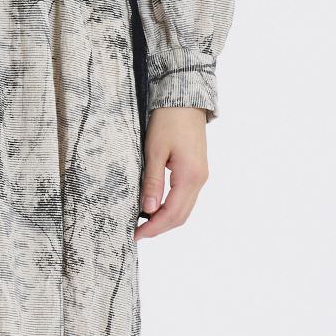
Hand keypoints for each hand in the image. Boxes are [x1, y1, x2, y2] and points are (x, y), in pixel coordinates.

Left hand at [133, 107, 208, 242]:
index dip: (154, 228)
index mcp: (190, 176)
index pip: (172, 213)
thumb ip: (152, 181)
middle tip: (137, 233)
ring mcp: (200, 176)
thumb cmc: (169, 121)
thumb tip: (148, 209)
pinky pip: (185, 198)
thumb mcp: (155, 151)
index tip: (136, 235)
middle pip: (181, 216)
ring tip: (143, 223)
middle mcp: (199, 180)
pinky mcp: (196, 172)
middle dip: (159, 228)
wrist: (185, 101)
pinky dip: (170, 208)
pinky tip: (154, 207)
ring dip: (165, 219)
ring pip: (184, 209)